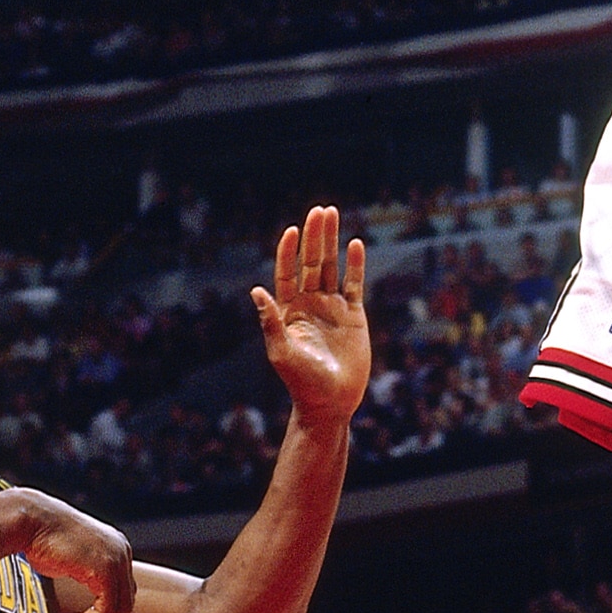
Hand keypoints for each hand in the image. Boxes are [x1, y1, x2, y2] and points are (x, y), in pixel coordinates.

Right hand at [22, 495, 137, 612]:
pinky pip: (107, 609)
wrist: (28, 520)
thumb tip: (87, 601)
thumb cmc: (39, 539)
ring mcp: (117, 558)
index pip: (122, 591)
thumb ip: (84, 574)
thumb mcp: (69, 559)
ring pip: (120, 609)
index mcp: (116, 547)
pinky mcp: (106, 568)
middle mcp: (122, 551)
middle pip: (125, 602)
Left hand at [253, 208, 370, 429]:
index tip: (291, 231)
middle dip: (314, 237)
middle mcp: (310, 304)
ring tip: (332, 214)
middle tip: (319, 210)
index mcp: (289, 311)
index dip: (288, 252)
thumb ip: (271, 321)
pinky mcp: (353, 315)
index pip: (287, 274)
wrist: (331, 402)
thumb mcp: (282, 351)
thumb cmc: (302, 381)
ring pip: (332, 267)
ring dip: (331, 242)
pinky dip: (355, 264)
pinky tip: (356, 244)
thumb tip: (255, 291)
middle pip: (312, 263)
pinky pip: (354, 284)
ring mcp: (332, 308)